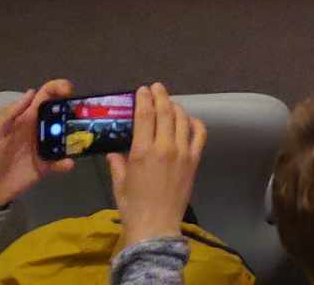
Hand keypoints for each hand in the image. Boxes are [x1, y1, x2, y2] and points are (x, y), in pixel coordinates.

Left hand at [0, 79, 73, 209]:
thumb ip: (10, 114)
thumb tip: (32, 91)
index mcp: (26, 118)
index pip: (44, 97)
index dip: (57, 88)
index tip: (68, 90)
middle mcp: (39, 130)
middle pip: (61, 114)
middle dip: (74, 109)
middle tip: (85, 112)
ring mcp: (44, 148)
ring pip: (66, 136)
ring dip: (76, 135)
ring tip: (82, 137)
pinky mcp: (46, 165)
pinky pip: (61, 161)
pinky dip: (66, 162)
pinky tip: (67, 163)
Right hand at [108, 84, 204, 248]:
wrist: (156, 226)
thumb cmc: (133, 206)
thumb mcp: (119, 183)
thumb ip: (118, 163)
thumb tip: (113, 151)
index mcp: (142, 151)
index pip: (145, 116)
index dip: (144, 99)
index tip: (143, 90)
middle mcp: (164, 147)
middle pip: (165, 112)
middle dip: (160, 96)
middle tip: (156, 87)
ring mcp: (183, 152)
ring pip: (182, 119)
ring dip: (176, 107)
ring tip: (169, 102)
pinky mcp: (194, 159)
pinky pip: (199, 134)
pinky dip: (195, 123)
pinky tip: (189, 120)